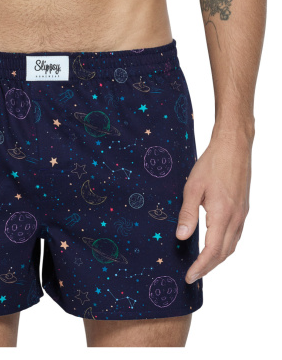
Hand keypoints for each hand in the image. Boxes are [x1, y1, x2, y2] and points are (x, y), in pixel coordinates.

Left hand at [176, 132, 251, 282]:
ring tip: (202, 265)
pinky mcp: (243, 208)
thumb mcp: (193, 188)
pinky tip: (214, 244)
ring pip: (232, 245)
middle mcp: (236, 218)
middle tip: (193, 275)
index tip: (190, 276)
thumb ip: (187, 214)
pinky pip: (235, 235)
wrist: (234, 147)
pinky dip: (225, 246)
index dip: (201, 266)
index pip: (213, 250)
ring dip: (217, 258)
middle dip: (208, 267)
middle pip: (224, 252)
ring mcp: (242, 214)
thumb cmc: (212, 164)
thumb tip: (181, 237)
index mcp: (223, 214)